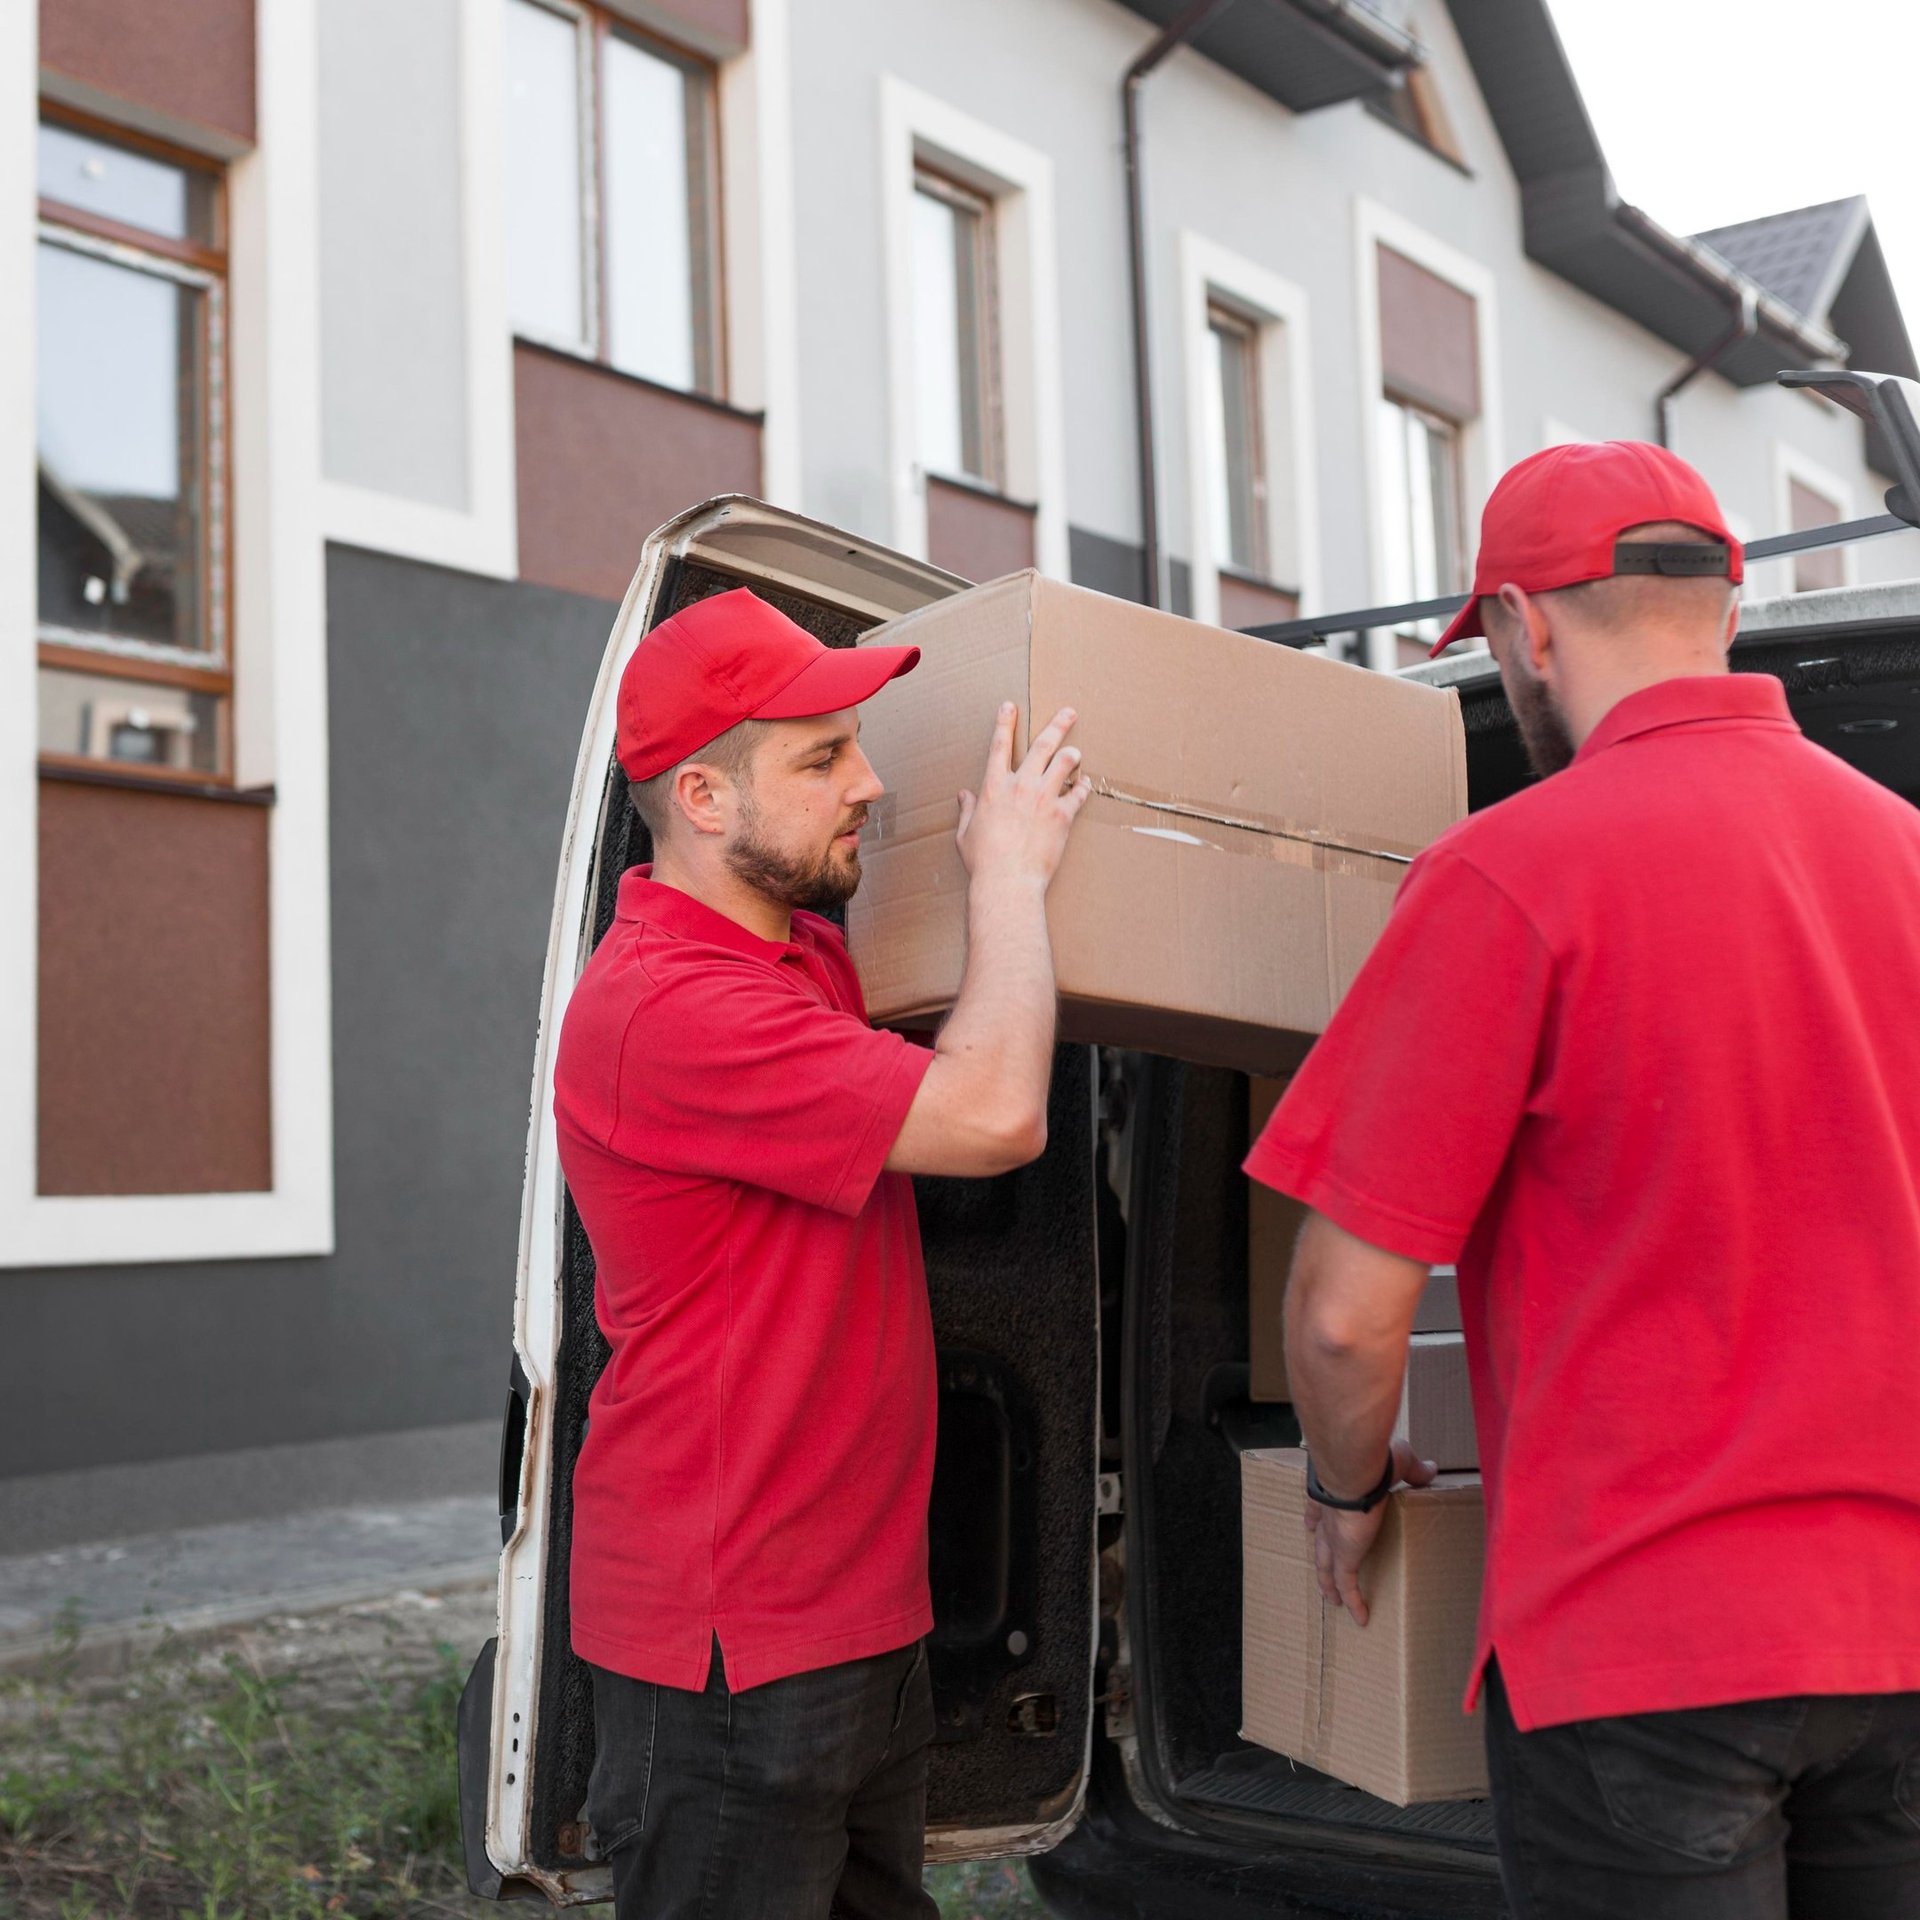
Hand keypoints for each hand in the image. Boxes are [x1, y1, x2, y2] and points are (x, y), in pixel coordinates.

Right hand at [956, 703, 1092, 891]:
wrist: (1008, 880)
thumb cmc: (984, 861)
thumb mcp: (966, 833)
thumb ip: (967, 810)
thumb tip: (963, 796)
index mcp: (994, 787)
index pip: (999, 745)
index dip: (1005, 722)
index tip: (1010, 706)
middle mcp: (1021, 785)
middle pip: (1042, 745)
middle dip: (1057, 725)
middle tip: (1069, 712)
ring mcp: (1044, 798)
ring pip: (1065, 763)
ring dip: (1072, 755)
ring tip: (1077, 752)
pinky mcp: (1062, 815)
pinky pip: (1078, 794)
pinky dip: (1082, 788)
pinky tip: (1084, 786)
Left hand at [1303, 1439, 1435, 1626]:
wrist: (1354, 1469)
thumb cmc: (1373, 1460)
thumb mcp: (1398, 1461)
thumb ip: (1412, 1468)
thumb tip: (1431, 1468)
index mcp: (1334, 1491)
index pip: (1319, 1506)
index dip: (1315, 1514)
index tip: (1310, 1522)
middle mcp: (1328, 1515)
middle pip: (1319, 1540)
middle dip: (1320, 1554)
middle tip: (1322, 1567)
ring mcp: (1333, 1538)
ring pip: (1327, 1567)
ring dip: (1329, 1584)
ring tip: (1332, 1599)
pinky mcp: (1344, 1556)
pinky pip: (1348, 1586)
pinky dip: (1354, 1602)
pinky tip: (1361, 1618)